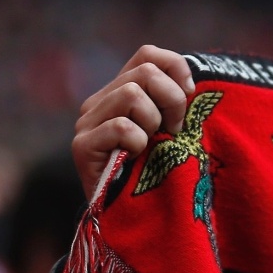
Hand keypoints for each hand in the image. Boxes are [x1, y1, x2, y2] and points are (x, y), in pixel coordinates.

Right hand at [72, 45, 193, 191]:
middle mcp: (98, 102)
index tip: (190, 94)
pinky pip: (122, 127)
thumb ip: (173, 101)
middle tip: (175, 130)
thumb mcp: (171, 129)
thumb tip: (190, 81)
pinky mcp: (82, 146)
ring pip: (132, 94)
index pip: (146, 53)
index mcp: (118, 91)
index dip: (175, 67)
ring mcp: (86, 123)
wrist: (132, 218)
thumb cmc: (157, 172)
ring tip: (152, 146)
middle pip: (144, 71)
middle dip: (172, 100)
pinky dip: (138, 143)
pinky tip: (135, 159)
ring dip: (153, 123)